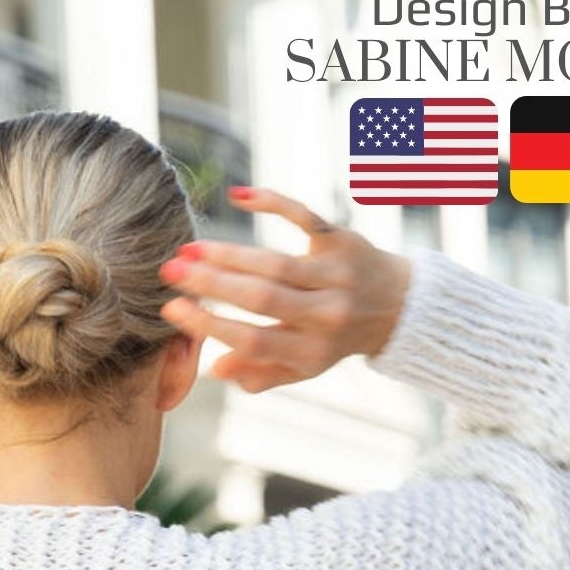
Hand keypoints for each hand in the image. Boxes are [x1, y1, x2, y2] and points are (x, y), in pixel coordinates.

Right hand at [159, 188, 410, 391]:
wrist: (398, 307)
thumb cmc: (335, 338)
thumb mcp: (302, 365)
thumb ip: (260, 372)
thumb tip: (214, 370)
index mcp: (311, 351)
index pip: (253, 339)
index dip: (211, 325)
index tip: (174, 311)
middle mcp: (326, 315)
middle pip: (261, 298)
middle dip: (211, 285)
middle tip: (171, 273)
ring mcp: (336, 275)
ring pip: (275, 262)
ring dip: (228, 253)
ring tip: (190, 249)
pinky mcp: (342, 240)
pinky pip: (303, 216)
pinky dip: (272, 201)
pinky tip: (238, 197)